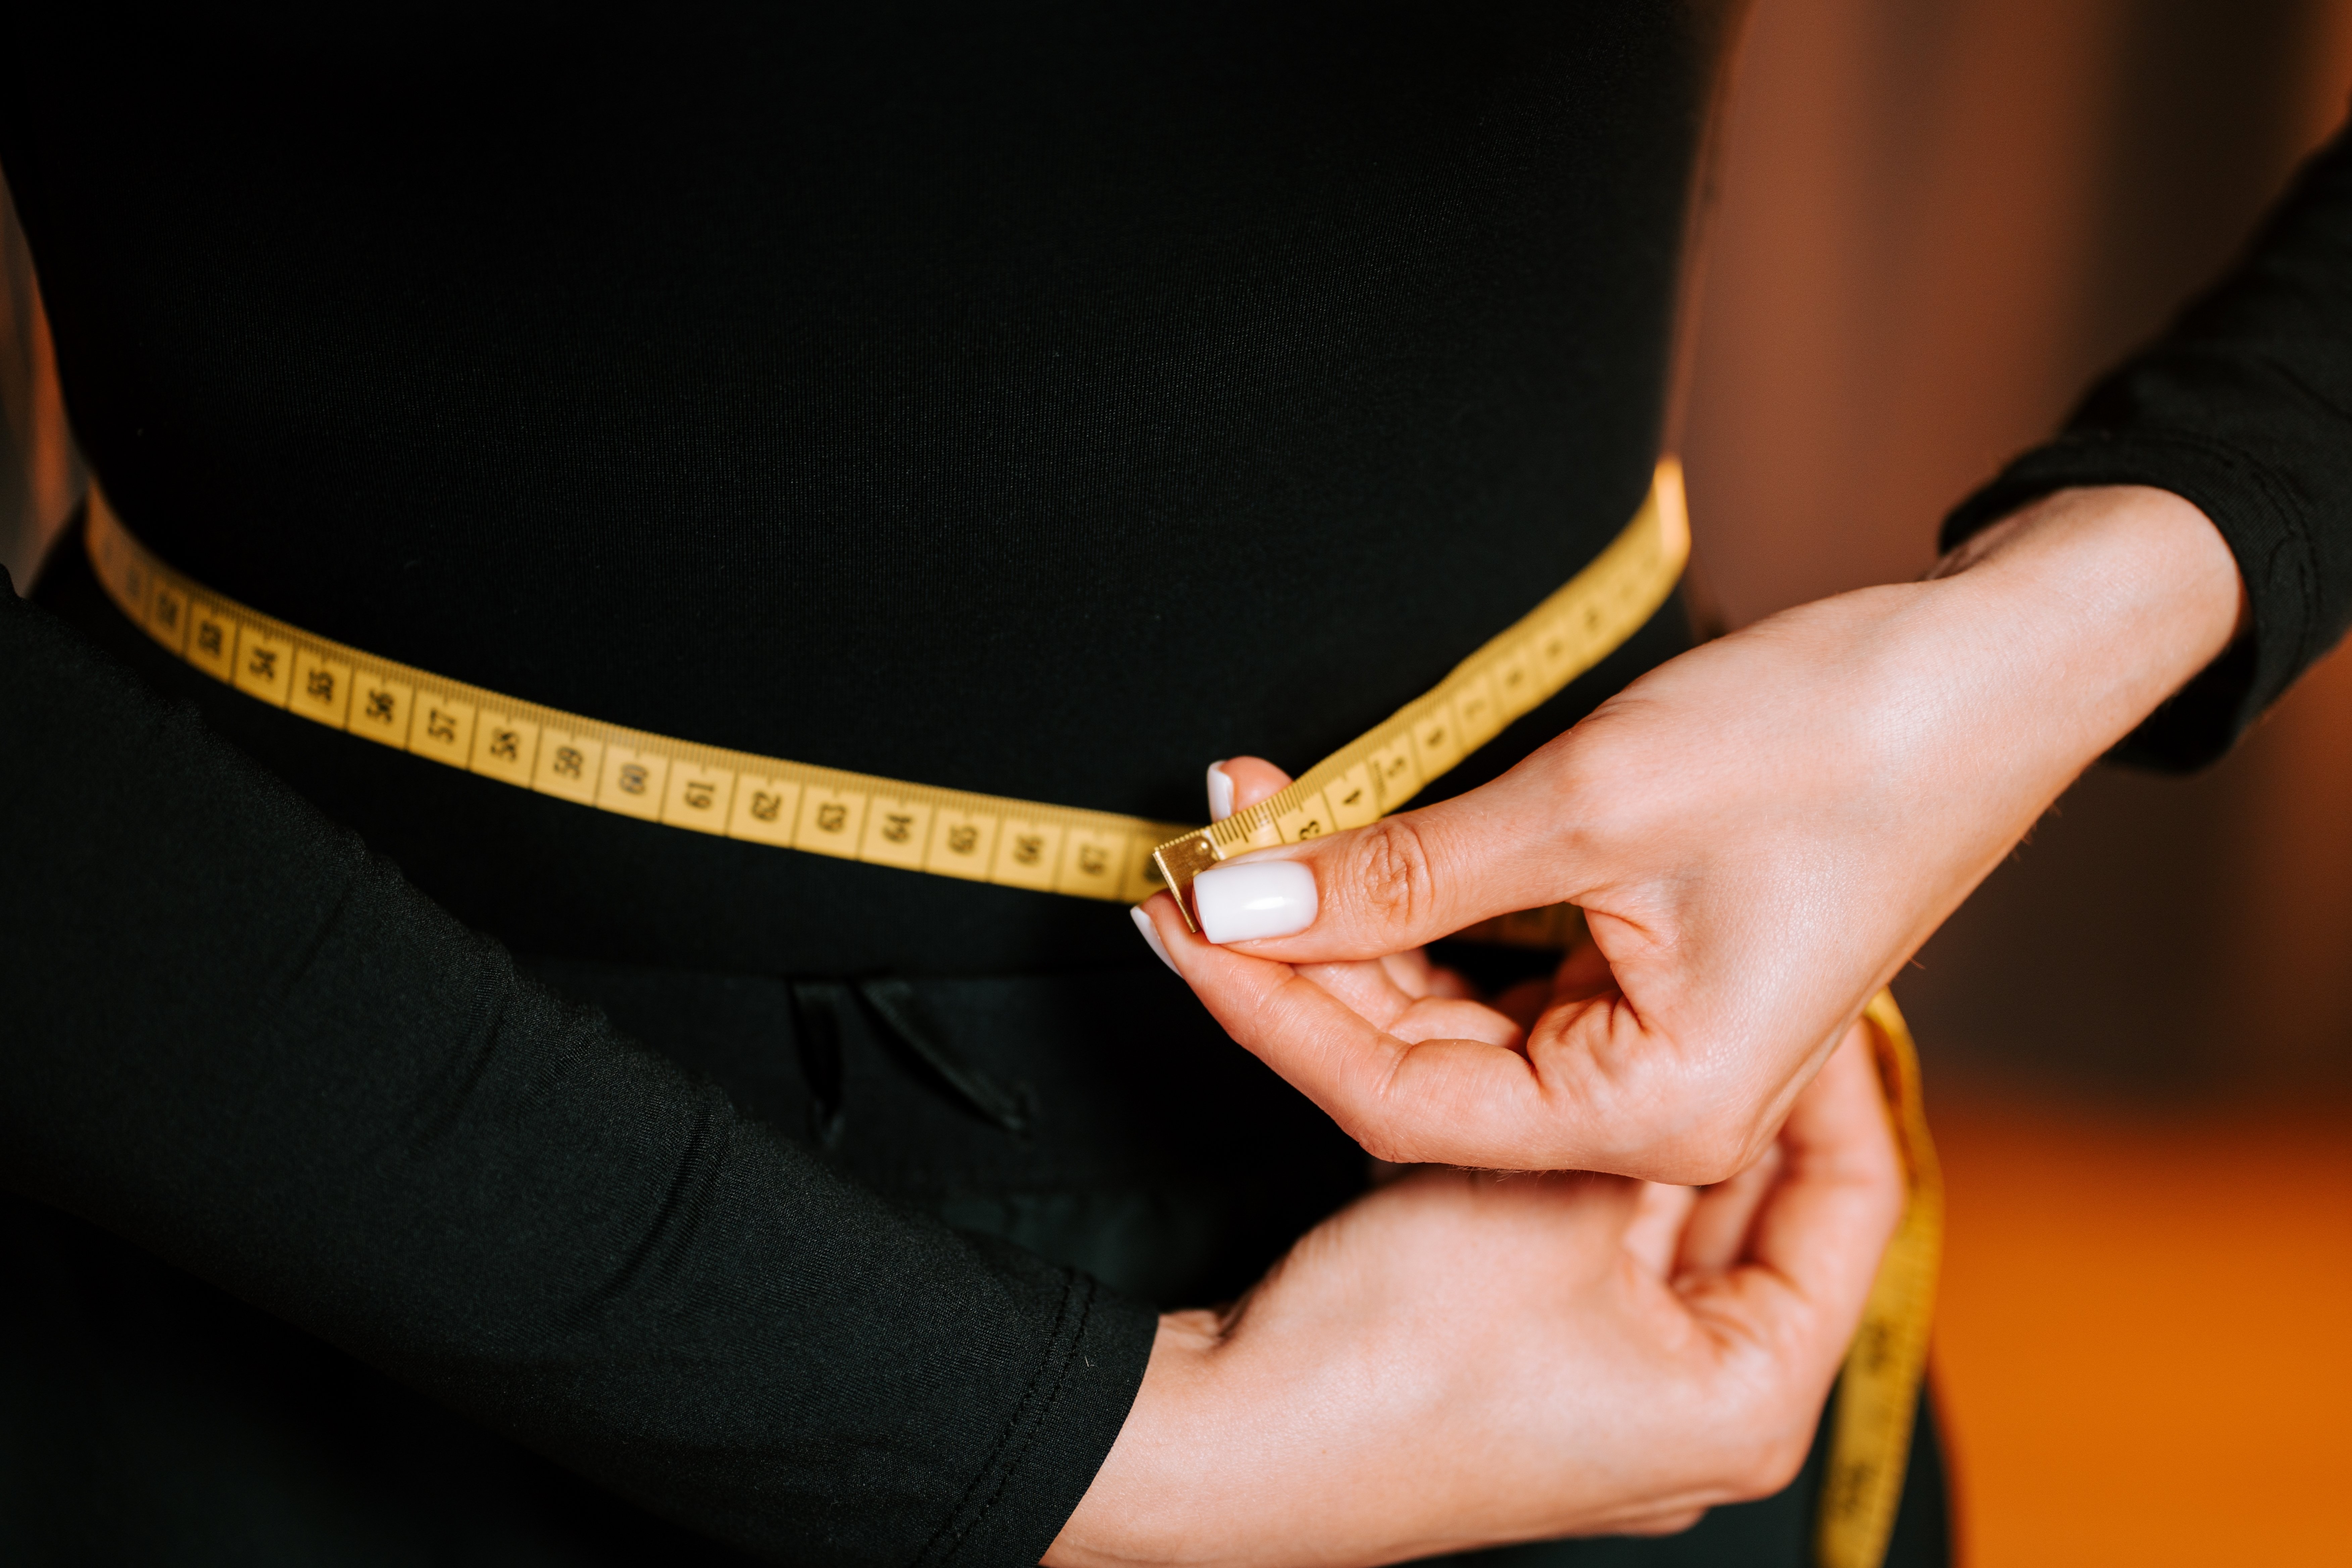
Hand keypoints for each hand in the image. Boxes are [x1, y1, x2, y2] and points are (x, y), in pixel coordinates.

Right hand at [1045, 1026, 1904, 1567]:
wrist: (1232, 1443)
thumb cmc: (1399, 1360)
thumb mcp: (1546, 1198)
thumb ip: (1624, 1098)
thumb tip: (1669, 985)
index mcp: (1751, 1393)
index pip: (1851, 1190)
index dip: (1835, 1064)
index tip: (1810, 969)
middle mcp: (1696, 1396)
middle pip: (1735, 1187)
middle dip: (1703, 1064)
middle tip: (1714, 950)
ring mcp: (1607, 1377)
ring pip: (1637, 1187)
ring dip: (1609, 1084)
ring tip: (1627, 968)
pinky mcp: (1525, 1347)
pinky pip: (1566, 1209)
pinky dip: (1550, 1130)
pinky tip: (1537, 1035)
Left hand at [1139, 485, 2243, 1179]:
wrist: (1984, 674)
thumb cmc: (1835, 739)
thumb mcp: (1591, 806)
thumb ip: (1402, 870)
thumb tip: (1241, 896)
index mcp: (1660, 1114)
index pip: (1396, 1094)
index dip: (1264, 1007)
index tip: (1167, 921)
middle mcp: (1648, 1105)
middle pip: (1409, 1057)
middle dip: (1288, 949)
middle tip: (1184, 856)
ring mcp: (1644, 1041)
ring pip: (1440, 1007)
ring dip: (1338, 912)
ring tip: (1239, 822)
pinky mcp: (1639, 972)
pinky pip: (1491, 962)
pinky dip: (1409, 897)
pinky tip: (1332, 834)